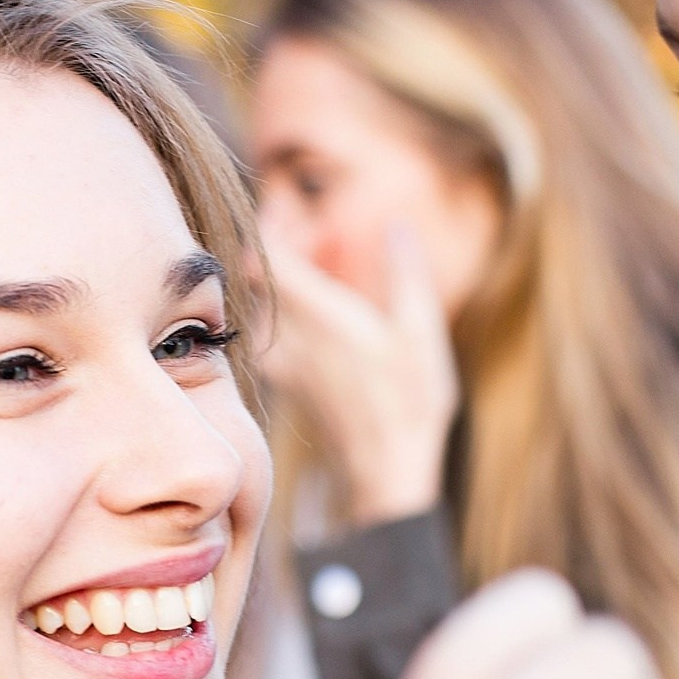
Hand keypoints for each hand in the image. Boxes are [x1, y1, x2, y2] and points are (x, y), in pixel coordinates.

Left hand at [259, 219, 458, 524]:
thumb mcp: (422, 331)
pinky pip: (269, 333)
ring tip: (303, 268)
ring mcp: (285, 363)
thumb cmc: (410, 402)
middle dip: (272, 248)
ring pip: (259, 306)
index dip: (270, 226)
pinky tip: (307, 313)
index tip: (288, 210)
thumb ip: (406, 274)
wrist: (386, 469)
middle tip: (302, 234)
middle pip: (256, 278)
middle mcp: (292, 337)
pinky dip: (279, 311)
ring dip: (274, 281)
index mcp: (320, 316)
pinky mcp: (289, 382)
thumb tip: (398, 227)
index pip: (268, 256)